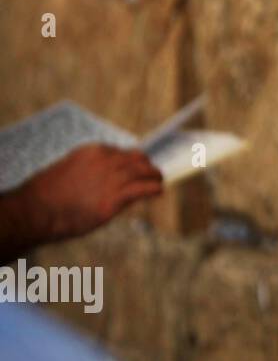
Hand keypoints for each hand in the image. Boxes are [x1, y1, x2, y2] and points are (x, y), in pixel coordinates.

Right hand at [12, 145, 162, 243]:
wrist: (36, 210)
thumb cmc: (47, 195)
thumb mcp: (68, 172)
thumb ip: (88, 172)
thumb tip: (102, 180)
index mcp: (93, 151)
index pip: (122, 152)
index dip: (131, 162)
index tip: (136, 168)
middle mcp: (106, 160)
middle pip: (137, 160)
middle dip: (146, 167)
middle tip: (154, 174)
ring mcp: (112, 178)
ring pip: (144, 172)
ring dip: (155, 177)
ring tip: (159, 182)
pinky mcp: (115, 197)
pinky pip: (144, 189)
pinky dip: (155, 189)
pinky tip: (159, 192)